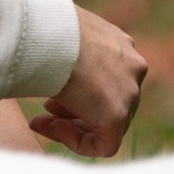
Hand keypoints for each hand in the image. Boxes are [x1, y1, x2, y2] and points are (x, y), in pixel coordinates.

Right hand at [31, 5, 145, 157]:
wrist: (46, 34)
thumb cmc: (44, 29)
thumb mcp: (61, 33)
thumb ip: (67, 48)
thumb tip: (45, 54)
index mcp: (121, 45)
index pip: (108, 78)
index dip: (80, 90)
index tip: (52, 91)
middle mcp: (132, 67)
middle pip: (110, 100)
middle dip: (77, 108)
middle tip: (47, 107)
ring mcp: (129, 91)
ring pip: (108, 123)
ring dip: (72, 124)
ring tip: (41, 120)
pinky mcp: (117, 115)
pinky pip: (105, 144)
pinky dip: (77, 142)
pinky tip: (51, 127)